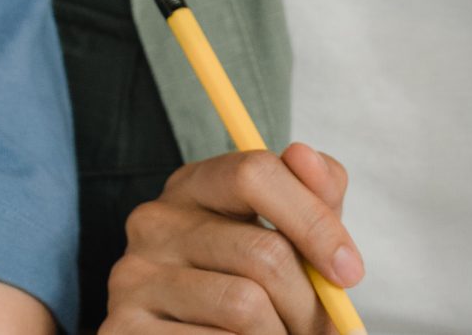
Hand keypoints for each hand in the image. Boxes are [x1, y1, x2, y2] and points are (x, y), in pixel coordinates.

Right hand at [100, 141, 363, 333]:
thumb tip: (303, 154)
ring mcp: (131, 276)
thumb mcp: (289, 244)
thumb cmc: (258, 297)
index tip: (349, 273)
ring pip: (245, 305)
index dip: (314, 221)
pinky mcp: (122, 328)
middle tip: (316, 330)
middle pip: (262, 252)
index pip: (256, 172)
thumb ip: (313, 200)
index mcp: (193, 185)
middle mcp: (153, 221)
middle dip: (308, 303)